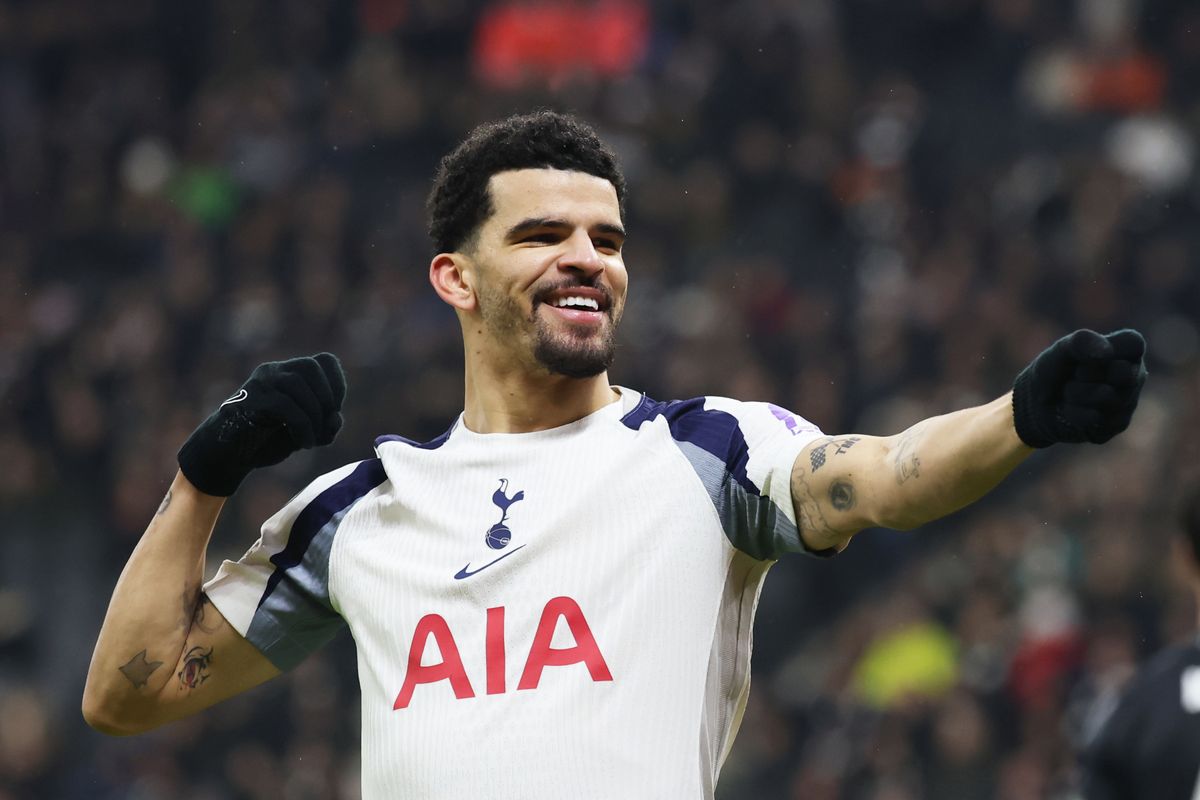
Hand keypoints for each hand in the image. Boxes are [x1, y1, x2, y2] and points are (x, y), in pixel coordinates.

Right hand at [178, 353, 346, 495]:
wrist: (229, 456)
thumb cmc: (267, 442)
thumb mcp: (305, 434)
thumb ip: (325, 427)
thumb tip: (335, 419)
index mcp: (289, 373)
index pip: (325, 361)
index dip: (337, 385)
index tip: (333, 412)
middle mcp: (274, 371)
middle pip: (311, 366)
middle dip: (327, 398)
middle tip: (325, 426)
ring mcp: (259, 383)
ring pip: (297, 384)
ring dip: (314, 415)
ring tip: (312, 440)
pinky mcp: (248, 400)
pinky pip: (284, 405)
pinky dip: (302, 426)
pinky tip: (304, 444)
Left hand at [1011, 329, 1146, 447]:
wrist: (1036, 405)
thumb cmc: (1054, 371)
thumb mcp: (1061, 350)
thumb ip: (1081, 341)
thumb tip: (1106, 352)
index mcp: (1126, 351)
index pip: (1133, 343)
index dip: (1109, 348)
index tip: (1086, 354)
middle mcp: (1134, 376)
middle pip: (1122, 372)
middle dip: (1087, 373)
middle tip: (1075, 374)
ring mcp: (1128, 402)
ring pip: (1106, 396)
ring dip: (1076, 393)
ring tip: (1070, 392)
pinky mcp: (1117, 425)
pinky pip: (1094, 418)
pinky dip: (1073, 412)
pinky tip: (1071, 410)